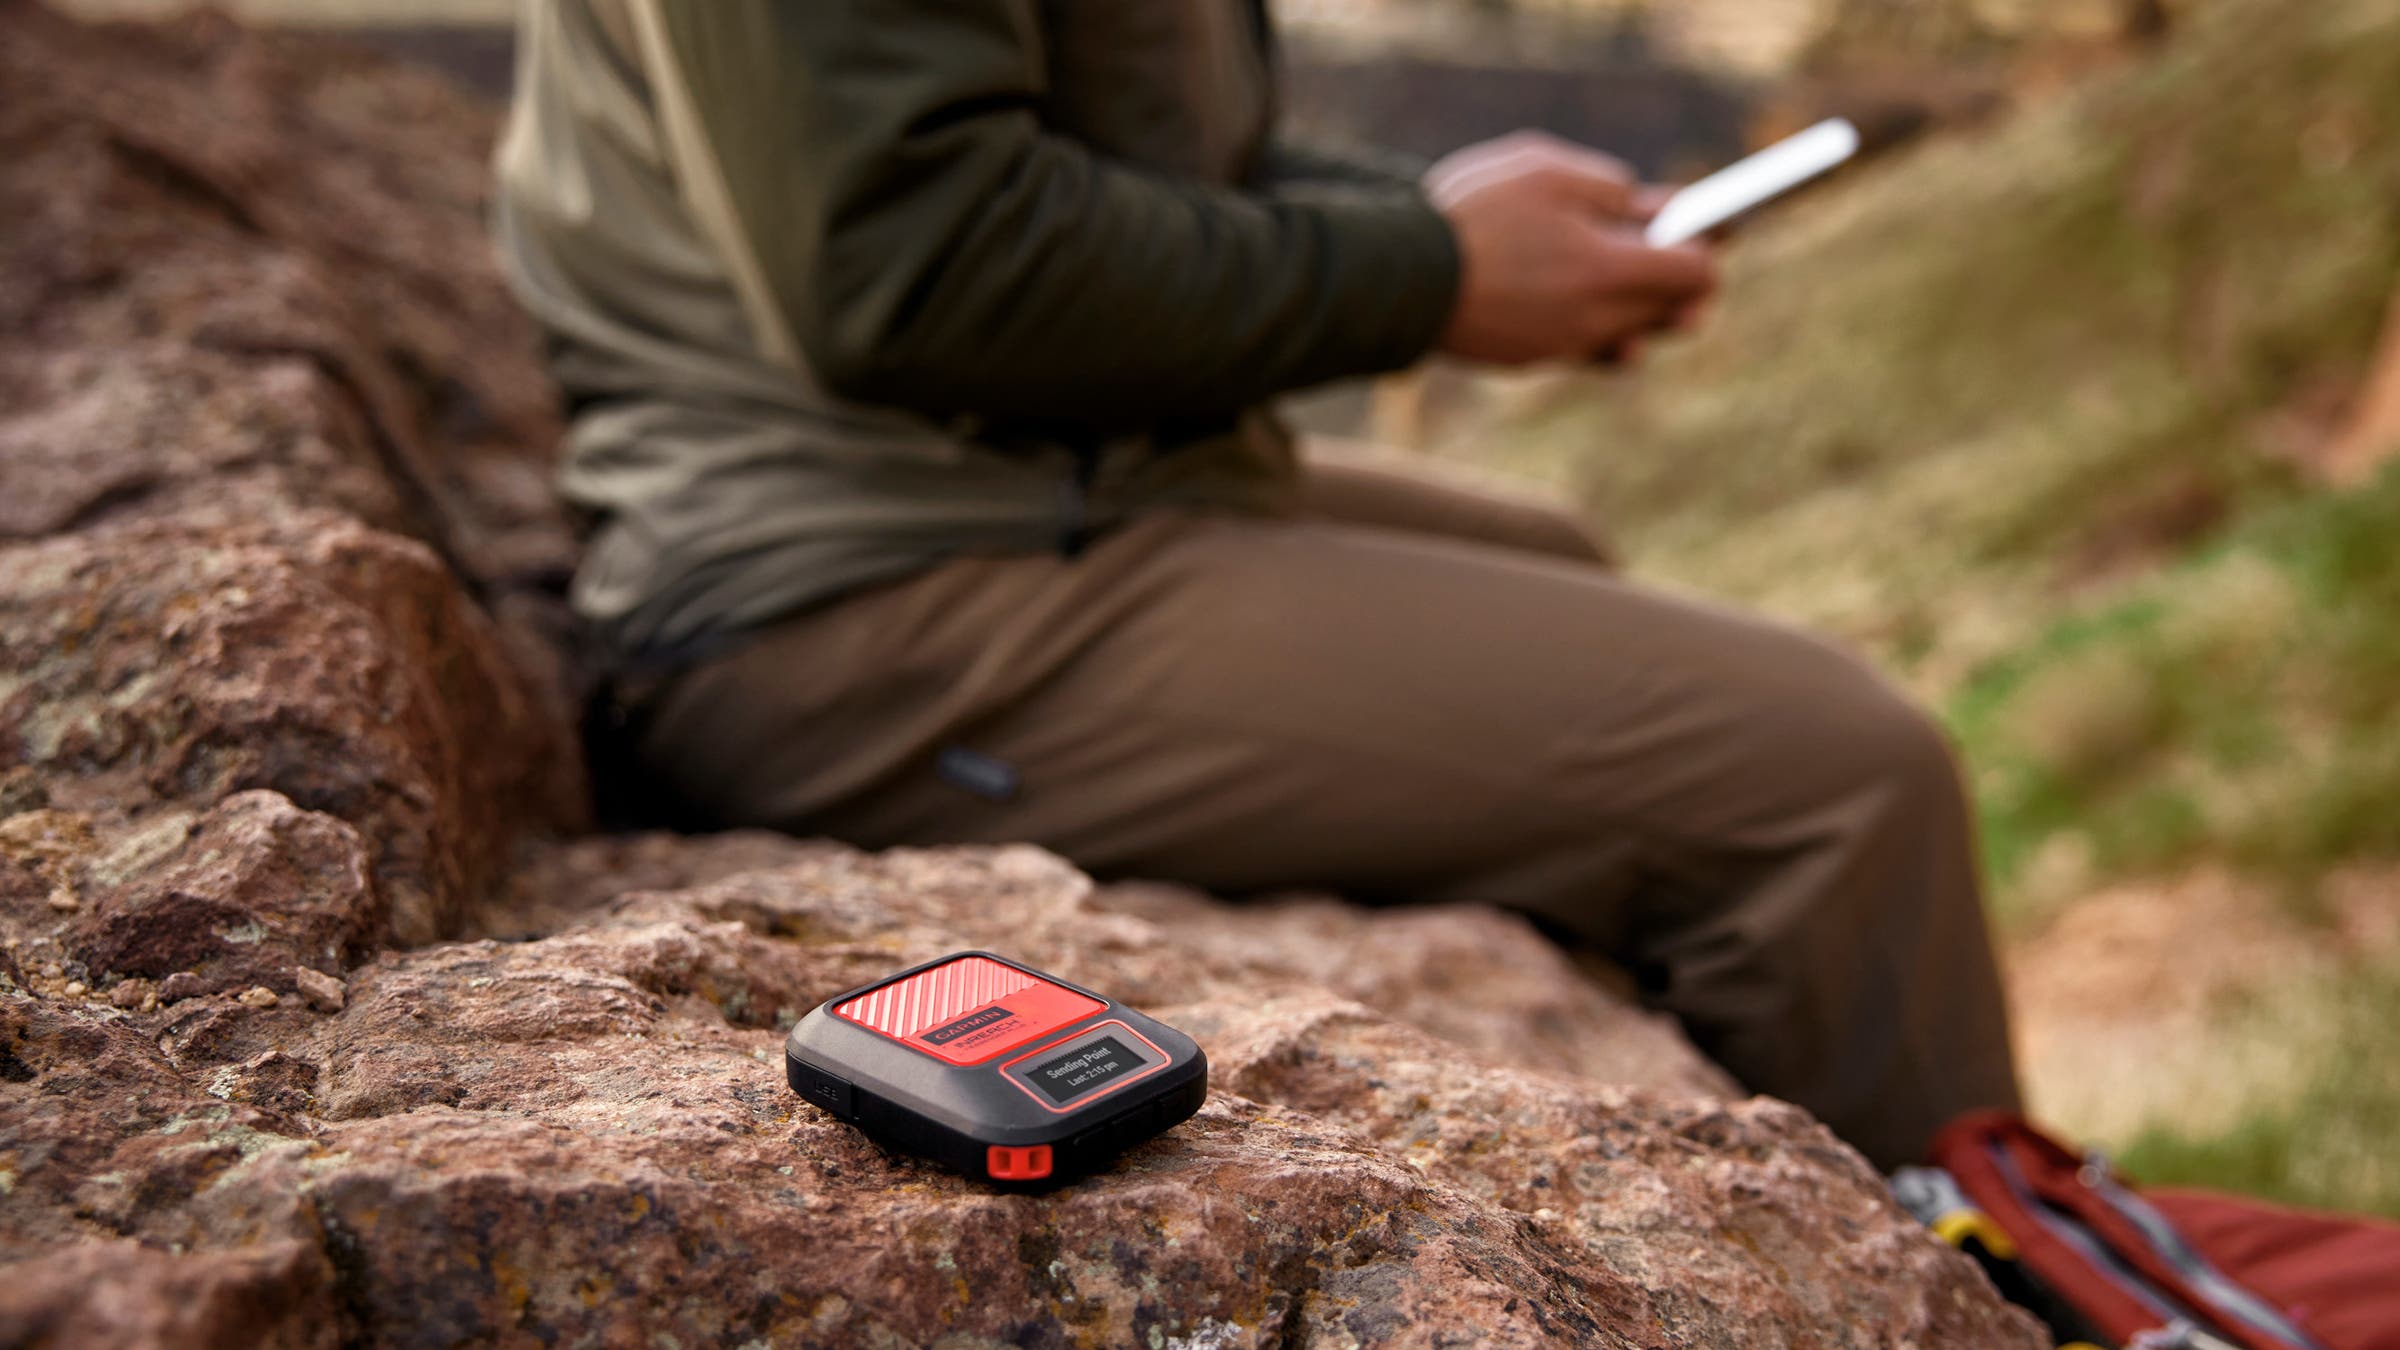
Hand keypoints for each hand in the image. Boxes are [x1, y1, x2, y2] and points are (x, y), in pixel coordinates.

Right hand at [1424, 132, 1715, 365]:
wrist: (1396, 277)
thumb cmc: (1471, 214)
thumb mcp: (1546, 171)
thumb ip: (1608, 188)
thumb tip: (1645, 209)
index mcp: (1610, 271)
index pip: (1697, 274)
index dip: (1709, 247)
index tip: (1707, 228)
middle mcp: (1595, 321)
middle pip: (1671, 313)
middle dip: (1678, 281)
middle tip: (1670, 250)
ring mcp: (1560, 347)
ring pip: (1628, 333)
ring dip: (1635, 305)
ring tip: (1618, 273)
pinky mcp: (1526, 359)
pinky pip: (1581, 343)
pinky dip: (1590, 321)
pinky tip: (1568, 293)